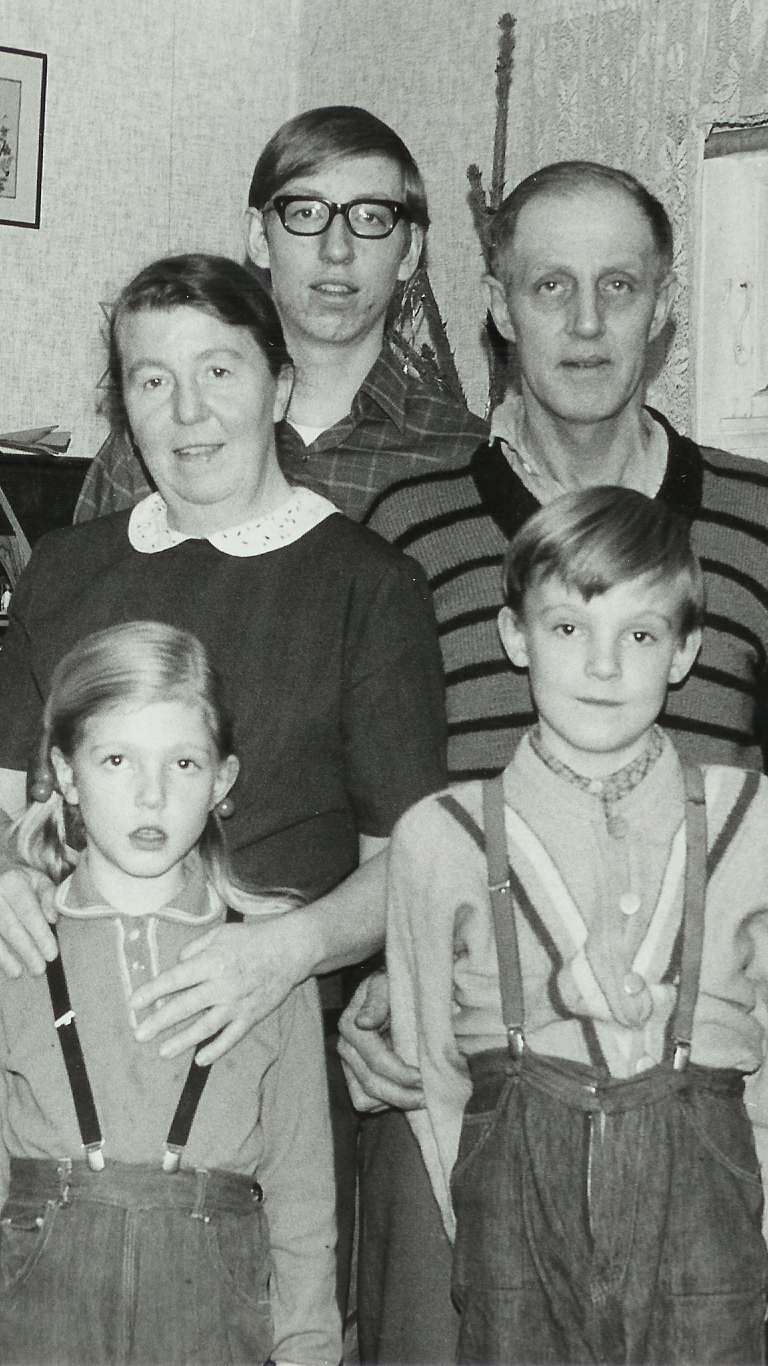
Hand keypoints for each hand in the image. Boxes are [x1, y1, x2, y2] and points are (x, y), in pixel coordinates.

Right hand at [0, 866, 58, 976]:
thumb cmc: (20, 881)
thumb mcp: (38, 880)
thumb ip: (49, 897)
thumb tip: (53, 919)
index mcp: (13, 882)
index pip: (28, 912)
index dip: (40, 934)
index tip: (51, 954)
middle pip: (10, 927)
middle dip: (26, 950)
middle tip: (39, 969)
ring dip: (5, 957)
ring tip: (17, 973)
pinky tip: (3, 967)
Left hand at [130, 913, 312, 1064]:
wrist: (289, 950)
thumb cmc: (252, 938)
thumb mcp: (220, 933)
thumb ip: (194, 948)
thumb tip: (176, 965)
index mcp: (211, 963)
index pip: (174, 980)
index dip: (152, 992)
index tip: (134, 1004)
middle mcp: (221, 986)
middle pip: (184, 1008)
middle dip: (158, 1023)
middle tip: (139, 1034)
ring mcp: (236, 1004)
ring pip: (204, 1027)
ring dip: (181, 1041)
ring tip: (162, 1051)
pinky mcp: (251, 1016)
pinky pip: (231, 1037)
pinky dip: (216, 1050)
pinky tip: (200, 1060)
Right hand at [338, 971, 423, 1111]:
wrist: (388, 990)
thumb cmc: (392, 986)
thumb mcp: (386, 983)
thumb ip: (377, 1000)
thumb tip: (364, 1022)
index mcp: (351, 1026)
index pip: (377, 1061)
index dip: (402, 1074)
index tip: (424, 1077)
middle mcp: (345, 1047)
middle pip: (371, 1085)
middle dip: (402, 1095)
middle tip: (428, 1096)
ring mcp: (347, 1064)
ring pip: (365, 1100)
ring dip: (395, 1101)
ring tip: (420, 1096)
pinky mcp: (353, 1076)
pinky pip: (364, 1102)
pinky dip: (385, 1102)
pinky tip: (405, 1091)